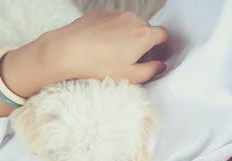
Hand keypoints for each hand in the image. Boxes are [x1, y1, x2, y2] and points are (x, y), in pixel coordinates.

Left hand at [42, 10, 169, 83]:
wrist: (68, 50)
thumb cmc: (99, 65)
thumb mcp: (129, 76)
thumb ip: (151, 71)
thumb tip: (160, 66)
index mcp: (143, 35)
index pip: (163, 35)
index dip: (162, 45)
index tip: (156, 54)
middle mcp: (132, 20)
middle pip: (146, 29)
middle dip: (142, 42)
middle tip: (131, 59)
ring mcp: (116, 14)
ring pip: (128, 24)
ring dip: (126, 35)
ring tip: (113, 53)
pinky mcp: (100, 13)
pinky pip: (113, 21)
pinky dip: (111, 31)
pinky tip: (100, 45)